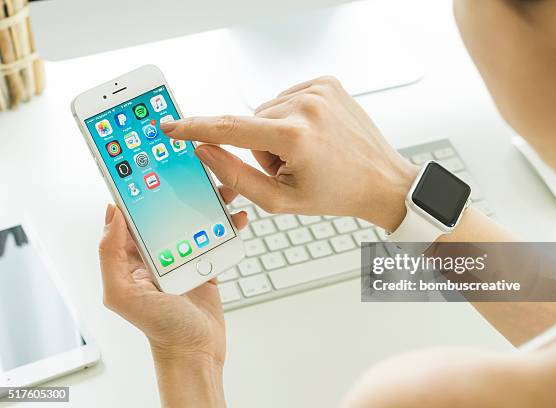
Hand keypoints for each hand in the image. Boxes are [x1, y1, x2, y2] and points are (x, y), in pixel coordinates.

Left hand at [99, 187, 246, 406]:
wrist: (197, 351)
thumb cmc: (160, 329)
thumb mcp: (124, 294)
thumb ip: (111, 256)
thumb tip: (112, 217)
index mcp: (132, 261)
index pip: (130, 220)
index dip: (135, 195)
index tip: (145, 171)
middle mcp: (156, 257)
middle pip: (166, 216)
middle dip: (179, 194)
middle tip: (193, 175)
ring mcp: (182, 261)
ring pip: (193, 224)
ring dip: (208, 207)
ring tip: (222, 192)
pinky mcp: (204, 267)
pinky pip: (215, 240)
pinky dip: (226, 227)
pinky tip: (236, 219)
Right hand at [161, 76, 416, 231]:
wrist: (381, 181)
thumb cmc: (336, 194)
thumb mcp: (281, 200)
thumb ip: (235, 176)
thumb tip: (204, 150)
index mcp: (294, 137)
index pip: (229, 128)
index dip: (195, 128)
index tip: (171, 126)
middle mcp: (306, 105)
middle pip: (251, 123)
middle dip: (260, 148)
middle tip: (291, 167)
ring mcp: (319, 90)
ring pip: (268, 111)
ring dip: (277, 133)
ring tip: (307, 152)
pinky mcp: (327, 82)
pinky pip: (288, 99)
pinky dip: (292, 118)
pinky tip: (314, 135)